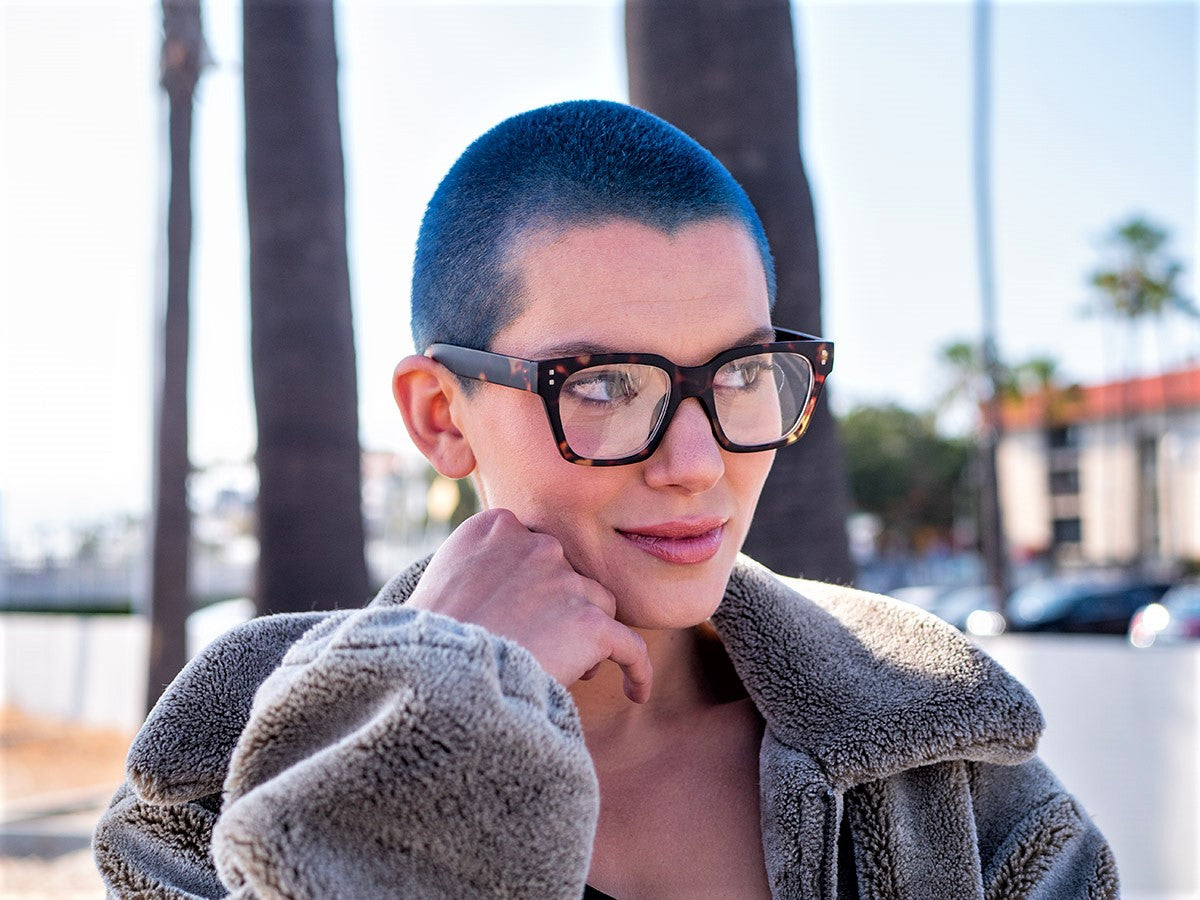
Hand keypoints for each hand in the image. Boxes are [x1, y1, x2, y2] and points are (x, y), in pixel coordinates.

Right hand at [407, 508, 652, 702]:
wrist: (438, 677)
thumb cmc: (431, 641)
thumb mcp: (442, 580)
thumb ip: (482, 566)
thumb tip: (513, 591)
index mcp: (496, 527)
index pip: (535, 549)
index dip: (536, 584)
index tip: (525, 613)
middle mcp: (536, 544)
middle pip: (569, 574)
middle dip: (563, 608)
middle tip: (543, 645)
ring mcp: (566, 580)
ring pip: (599, 606)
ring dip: (590, 636)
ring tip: (571, 671)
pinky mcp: (591, 622)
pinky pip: (630, 646)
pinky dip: (636, 669)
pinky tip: (636, 692)